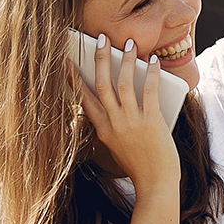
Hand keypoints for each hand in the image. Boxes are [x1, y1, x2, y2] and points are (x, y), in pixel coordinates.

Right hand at [74, 35, 180, 198]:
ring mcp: (131, 122)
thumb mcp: (118, 146)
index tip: (68, 61)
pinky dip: (150, 73)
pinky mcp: (151, 122)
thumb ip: (115, 124)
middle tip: (99, 38)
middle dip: (99, 59)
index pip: (84, 98)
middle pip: (101, 84)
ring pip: (122, 83)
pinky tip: (153, 60)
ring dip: (125, 60)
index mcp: (103, 130)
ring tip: (128, 43)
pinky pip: (148, 90)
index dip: (75, 78)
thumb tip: (119, 99)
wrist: (155, 184)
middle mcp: (113, 124)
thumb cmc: (140, 166)